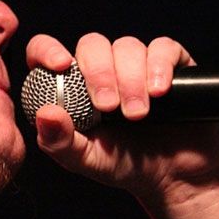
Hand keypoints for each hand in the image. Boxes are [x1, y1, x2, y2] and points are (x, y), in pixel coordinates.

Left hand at [25, 32, 218, 197]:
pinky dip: (159, 66)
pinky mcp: (169, 64)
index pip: (45, 50)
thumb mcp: (85, 160)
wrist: (174, 174)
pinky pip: (163, 48)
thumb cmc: (121, 163)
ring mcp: (134, 63)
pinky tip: (159, 91)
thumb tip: (45, 114)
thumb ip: (60, 141)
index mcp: (69, 86)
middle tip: (108, 107)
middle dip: (99, 73)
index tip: (61, 66)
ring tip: (137, 114)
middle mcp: (100, 68)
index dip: (47, 50)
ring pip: (126, 46)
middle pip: (92, 44)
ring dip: (130, 80)